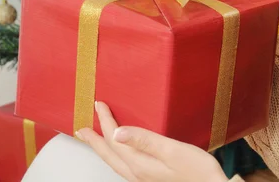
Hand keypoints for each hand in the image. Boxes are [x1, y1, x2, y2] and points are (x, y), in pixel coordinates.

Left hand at [76, 101, 227, 181]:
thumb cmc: (197, 170)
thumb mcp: (172, 150)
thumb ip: (145, 140)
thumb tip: (117, 132)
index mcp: (139, 164)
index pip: (114, 139)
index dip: (105, 120)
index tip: (99, 104)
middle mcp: (137, 173)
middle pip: (109, 154)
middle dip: (94, 140)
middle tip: (81, 128)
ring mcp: (143, 178)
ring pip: (115, 161)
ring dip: (102, 149)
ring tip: (94, 140)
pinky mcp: (151, 178)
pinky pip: (125, 165)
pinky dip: (116, 156)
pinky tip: (122, 153)